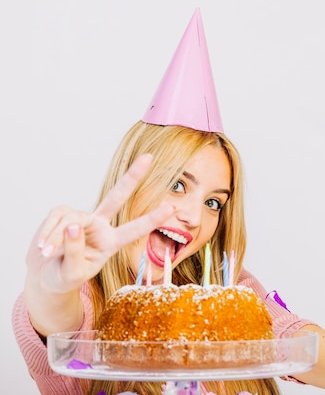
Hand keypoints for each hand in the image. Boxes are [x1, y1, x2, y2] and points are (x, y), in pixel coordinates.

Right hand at [26, 154, 173, 293]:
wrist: (46, 276)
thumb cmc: (65, 277)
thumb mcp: (72, 273)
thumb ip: (75, 251)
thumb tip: (73, 226)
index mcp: (111, 243)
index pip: (134, 230)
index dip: (152, 219)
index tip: (171, 208)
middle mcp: (101, 226)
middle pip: (117, 197)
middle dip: (132, 177)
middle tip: (149, 157)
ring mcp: (83, 219)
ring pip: (71, 218)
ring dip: (55, 237)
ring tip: (47, 254)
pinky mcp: (64, 214)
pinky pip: (56, 217)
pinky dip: (47, 233)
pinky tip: (43, 247)